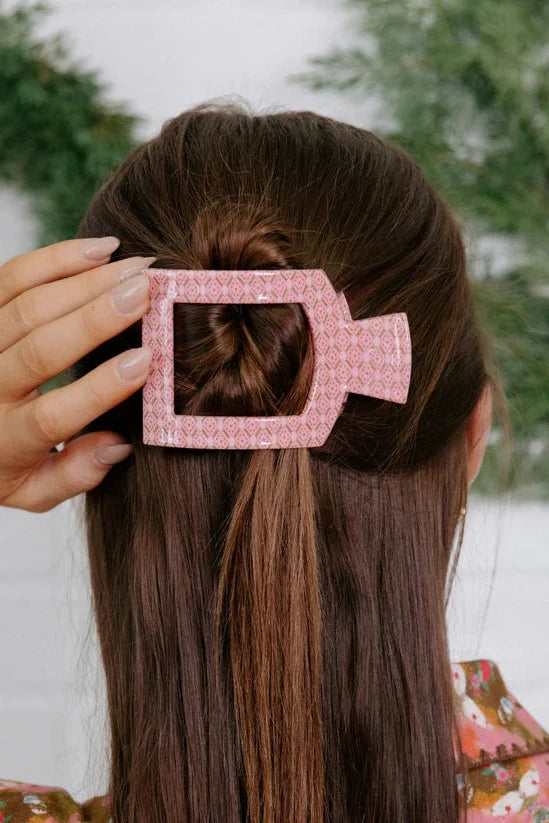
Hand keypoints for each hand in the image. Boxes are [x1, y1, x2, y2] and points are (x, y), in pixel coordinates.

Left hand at [0, 237, 155, 511]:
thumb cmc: (4, 461)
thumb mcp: (32, 490)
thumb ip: (75, 475)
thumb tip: (119, 445)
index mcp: (6, 440)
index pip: (54, 415)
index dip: (100, 388)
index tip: (147, 360)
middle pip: (41, 347)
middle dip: (97, 318)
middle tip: (146, 293)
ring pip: (28, 304)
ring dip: (86, 282)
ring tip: (137, 269)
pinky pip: (13, 277)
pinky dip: (57, 258)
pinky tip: (102, 251)